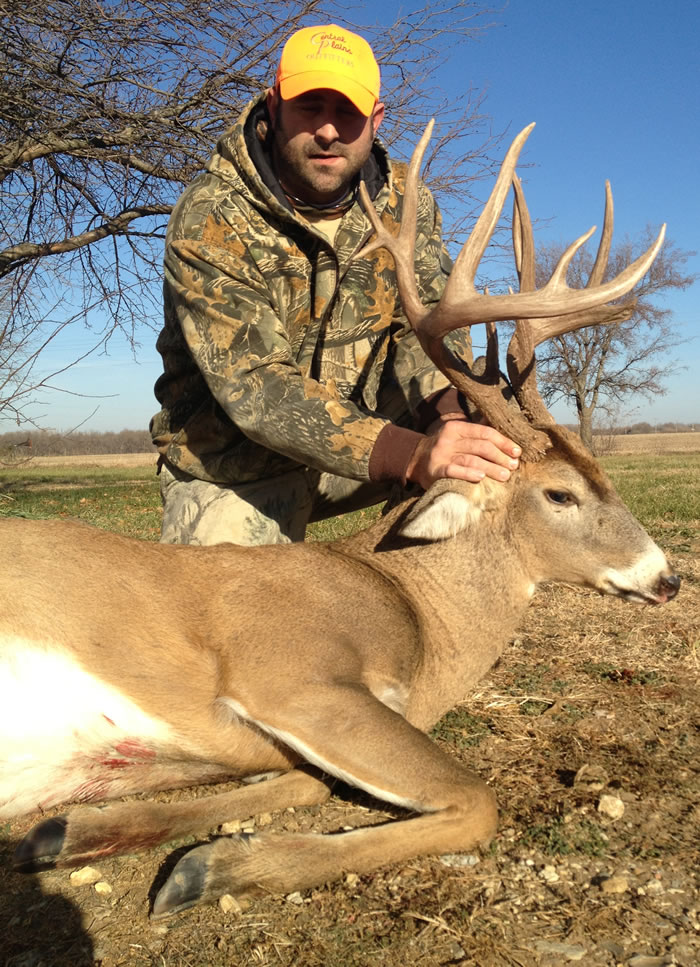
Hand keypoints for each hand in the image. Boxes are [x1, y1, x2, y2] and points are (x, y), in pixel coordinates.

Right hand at [405, 418, 520, 490]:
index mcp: (456, 428)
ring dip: (490, 468)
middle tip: (513, 466)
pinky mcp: (435, 471)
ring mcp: (441, 455)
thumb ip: (477, 432)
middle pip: (480, 446)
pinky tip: (480, 478)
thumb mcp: (458, 435)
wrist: (416, 460)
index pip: (485, 432)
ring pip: (470, 459)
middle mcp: (449, 439)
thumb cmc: (445, 449)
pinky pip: (453, 471)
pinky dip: (468, 474)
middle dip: (500, 457)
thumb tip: (506, 430)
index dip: (503, 442)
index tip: (517, 452)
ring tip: (505, 475)